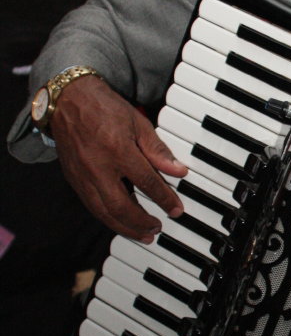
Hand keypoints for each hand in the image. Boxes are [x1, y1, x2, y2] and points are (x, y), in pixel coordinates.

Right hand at [51, 74, 186, 240]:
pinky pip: (92, 207)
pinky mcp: (73, 180)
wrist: (68, 100)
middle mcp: (98, 167)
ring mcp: (82, 176)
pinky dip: (108, 219)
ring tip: (142, 234)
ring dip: (125, 228)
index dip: (164, 199)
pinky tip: (121, 223)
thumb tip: (178, 170)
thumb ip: (157, 150)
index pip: (147, 183)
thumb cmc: (103, 108)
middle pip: (122, 207)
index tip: (176, 209)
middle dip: (142, 223)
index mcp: (118, 150)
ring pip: (104, 213)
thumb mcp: (138, 123)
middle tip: (157, 229)